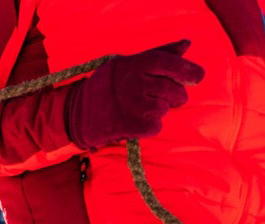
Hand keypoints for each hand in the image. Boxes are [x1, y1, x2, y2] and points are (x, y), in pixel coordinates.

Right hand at [66, 40, 204, 150]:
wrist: (76, 114)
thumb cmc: (107, 86)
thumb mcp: (128, 63)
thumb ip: (159, 54)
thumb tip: (187, 45)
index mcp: (135, 64)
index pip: (171, 64)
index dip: (189, 71)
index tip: (196, 78)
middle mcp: (134, 83)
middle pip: (174, 91)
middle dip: (175, 97)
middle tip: (162, 98)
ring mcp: (131, 105)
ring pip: (164, 110)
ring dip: (158, 112)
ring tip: (140, 109)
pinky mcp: (129, 125)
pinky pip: (156, 127)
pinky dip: (150, 127)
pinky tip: (136, 122)